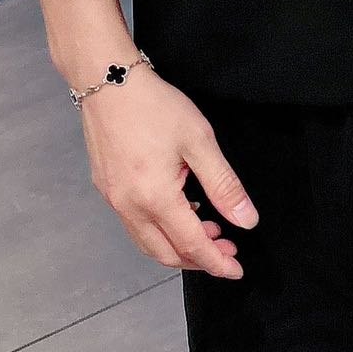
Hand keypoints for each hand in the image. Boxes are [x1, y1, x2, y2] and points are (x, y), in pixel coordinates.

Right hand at [80, 70, 256, 276]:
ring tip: (208, 230)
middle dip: (199, 259)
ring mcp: (113, 199)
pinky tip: (181, 211)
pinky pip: (134, 225)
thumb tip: (246, 220)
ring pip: (147, 243)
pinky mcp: (106, 188)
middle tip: (227, 250)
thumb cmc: (153, 106)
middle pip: (165, 253)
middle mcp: (129, 206)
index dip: (217, 262)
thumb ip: (224, 186)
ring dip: (178, 247)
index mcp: (155, 197)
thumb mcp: (199, 142)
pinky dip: (159, 230)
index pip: (192, 245)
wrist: (107, 81)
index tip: (236, 270)